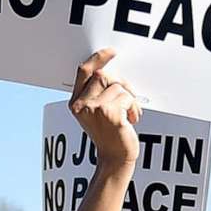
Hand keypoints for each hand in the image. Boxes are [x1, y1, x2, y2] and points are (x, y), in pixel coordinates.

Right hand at [69, 50, 139, 169]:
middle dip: (121, 83)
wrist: (115, 158)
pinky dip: (134, 107)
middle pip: (103, 75)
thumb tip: (114, 72)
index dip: (98, 58)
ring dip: (129, 98)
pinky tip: (132, 119)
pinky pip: (126, 97)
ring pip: (118, 86)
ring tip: (130, 113)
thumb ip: (99, 93)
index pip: (84, 71)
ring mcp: (94, 110)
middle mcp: (81, 106)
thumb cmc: (110, 135)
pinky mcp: (109, 114)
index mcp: (76, 103)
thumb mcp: (98, 113)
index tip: (112, 52)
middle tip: (130, 96)